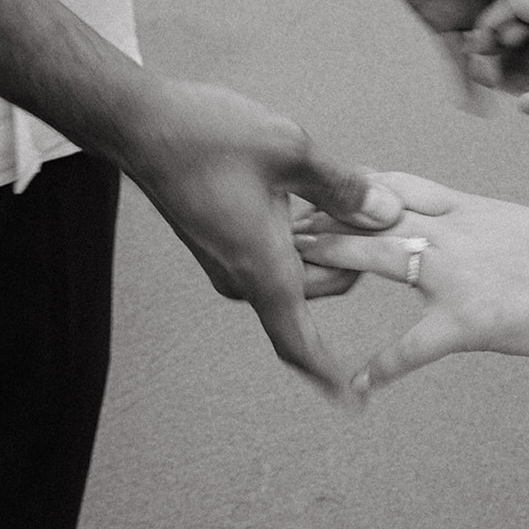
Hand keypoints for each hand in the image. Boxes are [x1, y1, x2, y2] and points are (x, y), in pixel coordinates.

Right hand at [125, 79, 401, 392]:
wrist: (140, 125)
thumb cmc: (205, 135)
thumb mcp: (291, 150)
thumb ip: (344, 188)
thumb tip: (388, 214)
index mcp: (261, 268)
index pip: (298, 343)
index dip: (327, 377)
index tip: (352, 403)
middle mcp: (243, 276)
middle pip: (320, 291)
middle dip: (352, 259)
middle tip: (376, 206)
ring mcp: (231, 262)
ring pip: (302, 270)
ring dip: (328, 243)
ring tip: (344, 192)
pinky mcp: (225, 243)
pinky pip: (278, 254)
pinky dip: (304, 235)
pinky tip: (315, 195)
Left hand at [294, 170, 528, 389]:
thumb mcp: (525, 231)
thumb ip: (484, 231)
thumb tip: (458, 238)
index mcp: (470, 210)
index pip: (392, 186)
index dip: (344, 189)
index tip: (307, 192)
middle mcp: (458, 230)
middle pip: (371, 214)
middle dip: (318, 220)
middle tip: (271, 228)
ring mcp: (464, 272)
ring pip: (379, 258)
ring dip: (329, 267)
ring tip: (286, 282)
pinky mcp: (477, 319)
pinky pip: (416, 347)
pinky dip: (383, 368)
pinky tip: (357, 388)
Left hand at [362, 0, 528, 80]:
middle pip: (527, 28)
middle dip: (527, 49)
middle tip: (520, 63)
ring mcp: (474, 9)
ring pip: (497, 49)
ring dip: (503, 69)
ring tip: (505, 87)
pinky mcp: (444, 22)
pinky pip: (457, 56)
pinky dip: (466, 81)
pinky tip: (475, 106)